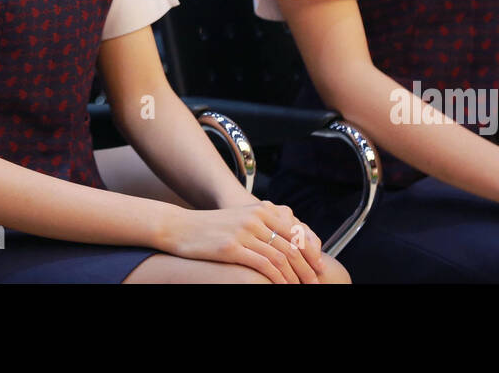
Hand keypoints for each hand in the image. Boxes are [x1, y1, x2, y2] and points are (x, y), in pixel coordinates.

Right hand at [161, 200, 324, 282]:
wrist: (180, 227)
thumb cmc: (211, 227)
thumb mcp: (240, 219)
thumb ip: (263, 225)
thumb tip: (286, 243)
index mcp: (261, 210)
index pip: (296, 231)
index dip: (311, 251)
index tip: (319, 266)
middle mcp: (255, 218)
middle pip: (292, 245)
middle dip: (307, 267)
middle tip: (315, 282)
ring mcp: (244, 232)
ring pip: (281, 257)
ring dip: (295, 276)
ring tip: (301, 288)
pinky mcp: (232, 247)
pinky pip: (263, 265)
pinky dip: (278, 278)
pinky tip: (282, 287)